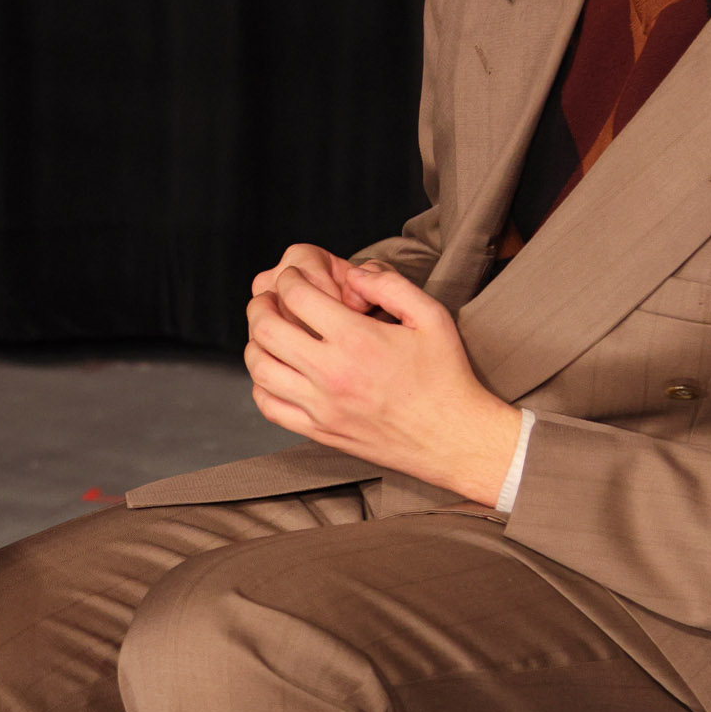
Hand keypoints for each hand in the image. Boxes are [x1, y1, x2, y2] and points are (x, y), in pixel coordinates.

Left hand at [241, 250, 526, 505]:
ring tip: (267, 332)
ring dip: (255, 344)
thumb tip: (354, 272)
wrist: (454, 439)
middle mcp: (332, 375)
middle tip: (268, 299)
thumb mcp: (431, 317)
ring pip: (260, 369)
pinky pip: (269, 407)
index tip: (293, 277)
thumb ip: (391, 285)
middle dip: (260, 306)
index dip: (288, 278)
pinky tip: (275, 371)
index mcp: (358, 341)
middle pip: (267, 330)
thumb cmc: (447, 377)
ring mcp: (322, 407)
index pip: (297, 297)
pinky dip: (260, 385)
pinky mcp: (320, 432)